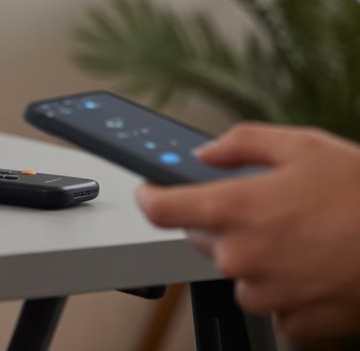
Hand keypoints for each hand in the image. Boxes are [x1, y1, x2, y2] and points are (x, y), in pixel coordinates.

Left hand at [136, 123, 359, 343]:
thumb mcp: (304, 146)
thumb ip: (242, 144)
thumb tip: (206, 154)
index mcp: (235, 209)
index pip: (160, 210)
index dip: (151, 197)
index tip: (151, 193)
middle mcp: (242, 256)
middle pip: (202, 239)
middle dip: (225, 223)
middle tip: (270, 210)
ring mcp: (266, 294)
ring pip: (238, 274)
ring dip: (257, 258)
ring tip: (303, 240)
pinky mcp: (294, 323)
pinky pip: (273, 305)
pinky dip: (287, 290)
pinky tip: (316, 268)